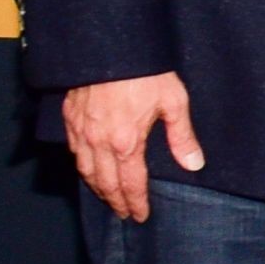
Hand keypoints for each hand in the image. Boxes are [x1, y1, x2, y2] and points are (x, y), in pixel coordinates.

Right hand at [63, 72, 203, 221]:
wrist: (111, 47)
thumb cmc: (147, 72)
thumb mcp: (174, 101)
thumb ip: (182, 136)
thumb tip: (194, 164)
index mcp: (126, 143)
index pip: (130, 184)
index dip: (136, 202)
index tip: (140, 215)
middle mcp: (99, 143)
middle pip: (105, 184)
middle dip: (115, 202)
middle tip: (124, 214)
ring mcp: (81, 133)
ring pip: (86, 172)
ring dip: (98, 189)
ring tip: (108, 198)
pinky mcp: (70, 120)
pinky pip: (74, 154)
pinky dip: (82, 169)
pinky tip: (89, 171)